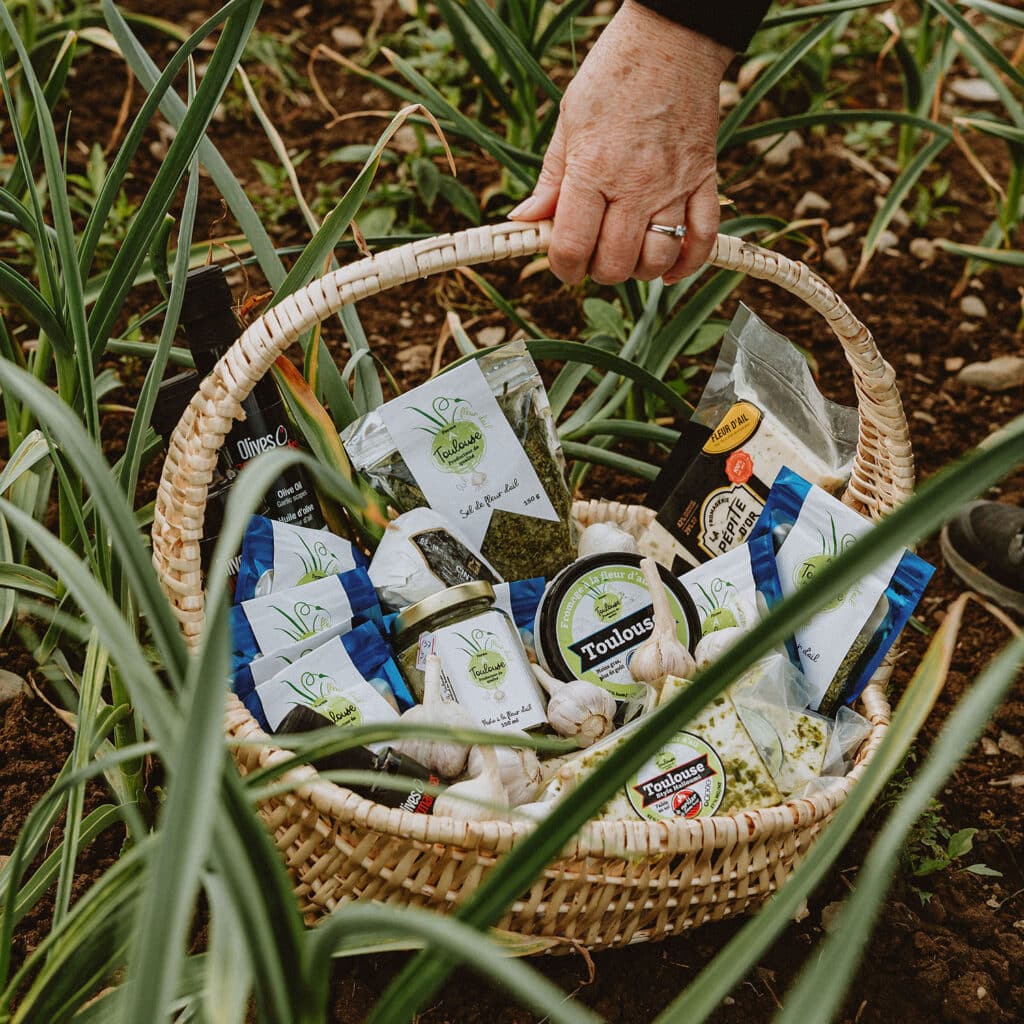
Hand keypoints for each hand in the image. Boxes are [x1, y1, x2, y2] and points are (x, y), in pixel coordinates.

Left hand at [509, 1, 730, 285]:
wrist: (672, 38)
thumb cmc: (613, 76)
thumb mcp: (568, 122)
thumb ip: (550, 178)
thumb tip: (526, 218)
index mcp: (593, 169)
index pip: (573, 246)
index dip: (563, 267)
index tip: (562, 263)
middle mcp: (636, 184)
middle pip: (616, 263)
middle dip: (598, 271)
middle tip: (592, 256)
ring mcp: (674, 185)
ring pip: (658, 258)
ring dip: (638, 270)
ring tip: (626, 255)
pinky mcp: (704, 180)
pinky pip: (702, 238)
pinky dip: (687, 263)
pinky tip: (668, 267)